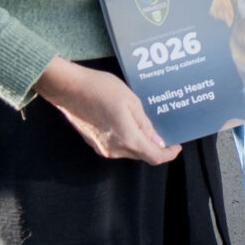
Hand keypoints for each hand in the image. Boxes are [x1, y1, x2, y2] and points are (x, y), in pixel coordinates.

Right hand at [33, 58, 178, 164]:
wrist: (68, 87)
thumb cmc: (100, 89)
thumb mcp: (131, 102)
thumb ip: (145, 125)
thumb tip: (157, 141)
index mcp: (127, 139)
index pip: (154, 157)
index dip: (168, 154)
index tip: (176, 146)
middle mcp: (115, 149)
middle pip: (142, 154)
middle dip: (155, 146)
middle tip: (162, 130)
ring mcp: (102, 148)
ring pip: (129, 150)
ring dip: (140, 141)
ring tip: (145, 123)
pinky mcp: (94, 143)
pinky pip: (117, 145)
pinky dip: (127, 138)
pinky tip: (128, 123)